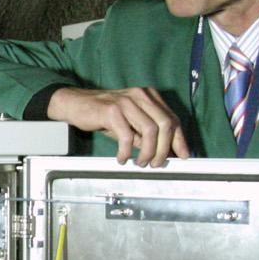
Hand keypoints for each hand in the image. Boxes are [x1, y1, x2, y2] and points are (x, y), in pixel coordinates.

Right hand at [47, 86, 188, 166]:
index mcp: (148, 96)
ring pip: (150, 131)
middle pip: (165, 124)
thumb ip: (146, 134)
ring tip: (141, 163)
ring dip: (148, 152)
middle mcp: (140, 95)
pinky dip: (126, 152)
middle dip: (164, 149)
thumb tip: (164, 152)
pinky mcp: (112, 110)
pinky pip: (127, 136)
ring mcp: (126, 101)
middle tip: (156, 164)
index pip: (172, 119)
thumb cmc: (103, 114)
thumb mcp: (129, 123)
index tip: (183, 156)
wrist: (75, 104)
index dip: (179, 140)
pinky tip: (122, 158)